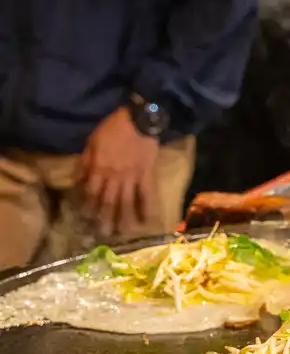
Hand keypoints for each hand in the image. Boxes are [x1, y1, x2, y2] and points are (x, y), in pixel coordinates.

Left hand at [79, 107, 159, 234]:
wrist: (140, 120)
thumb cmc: (113, 128)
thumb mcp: (91, 141)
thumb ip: (85, 161)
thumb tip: (78, 179)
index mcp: (99, 168)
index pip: (91, 192)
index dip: (88, 205)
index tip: (85, 218)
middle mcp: (114, 176)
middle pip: (108, 201)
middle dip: (104, 218)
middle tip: (102, 234)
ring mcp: (132, 177)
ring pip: (126, 201)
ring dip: (124, 218)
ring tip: (122, 232)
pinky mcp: (147, 175)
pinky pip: (147, 194)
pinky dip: (147, 208)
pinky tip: (147, 220)